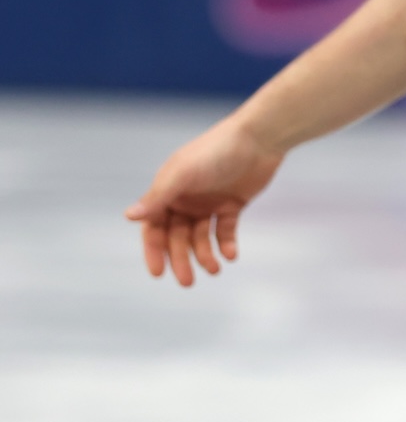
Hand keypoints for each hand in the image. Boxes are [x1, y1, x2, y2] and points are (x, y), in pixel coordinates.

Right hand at [124, 119, 285, 284]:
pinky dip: (226, 244)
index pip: (155, 227)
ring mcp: (209, 203)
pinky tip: (230, 255)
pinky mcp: (232, 204)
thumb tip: (129, 217)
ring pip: (201, 237)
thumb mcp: (182, 174)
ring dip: (204, 255)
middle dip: (181, 259)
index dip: (154, 250)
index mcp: (168, 191)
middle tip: (187, 282)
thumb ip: (158, 197)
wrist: (259, 139)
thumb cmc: (216, 152)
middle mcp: (186, 199)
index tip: (158, 273)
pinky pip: (225, 231)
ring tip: (214, 269)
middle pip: (177, 237)